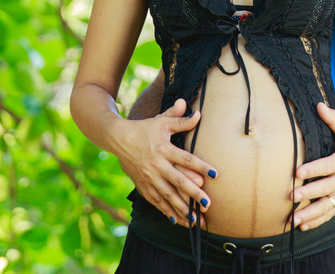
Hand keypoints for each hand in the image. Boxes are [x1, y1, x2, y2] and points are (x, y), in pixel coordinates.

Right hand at [114, 98, 216, 227]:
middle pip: (178, 182)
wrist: (119, 139)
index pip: (186, 159)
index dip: (201, 166)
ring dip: (182, 208)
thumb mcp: (162, 122)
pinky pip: (156, 201)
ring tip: (195, 220)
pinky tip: (177, 221)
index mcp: (164, 149)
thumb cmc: (144, 129)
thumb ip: (180, 120)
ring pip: (167, 196)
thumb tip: (197, 114)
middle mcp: (157, 165)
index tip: (216, 174)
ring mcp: (149, 177)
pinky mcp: (143, 186)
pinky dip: (166, 211)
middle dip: (194, 194)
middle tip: (208, 204)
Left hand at [290, 103, 334, 229]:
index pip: (327, 166)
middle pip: (325, 188)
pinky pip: (330, 214)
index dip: (313, 170)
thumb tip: (318, 105)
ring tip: (294, 218)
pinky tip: (303, 226)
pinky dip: (317, 221)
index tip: (297, 172)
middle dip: (308, 194)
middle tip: (292, 197)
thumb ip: (333, 119)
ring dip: (310, 213)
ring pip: (327, 206)